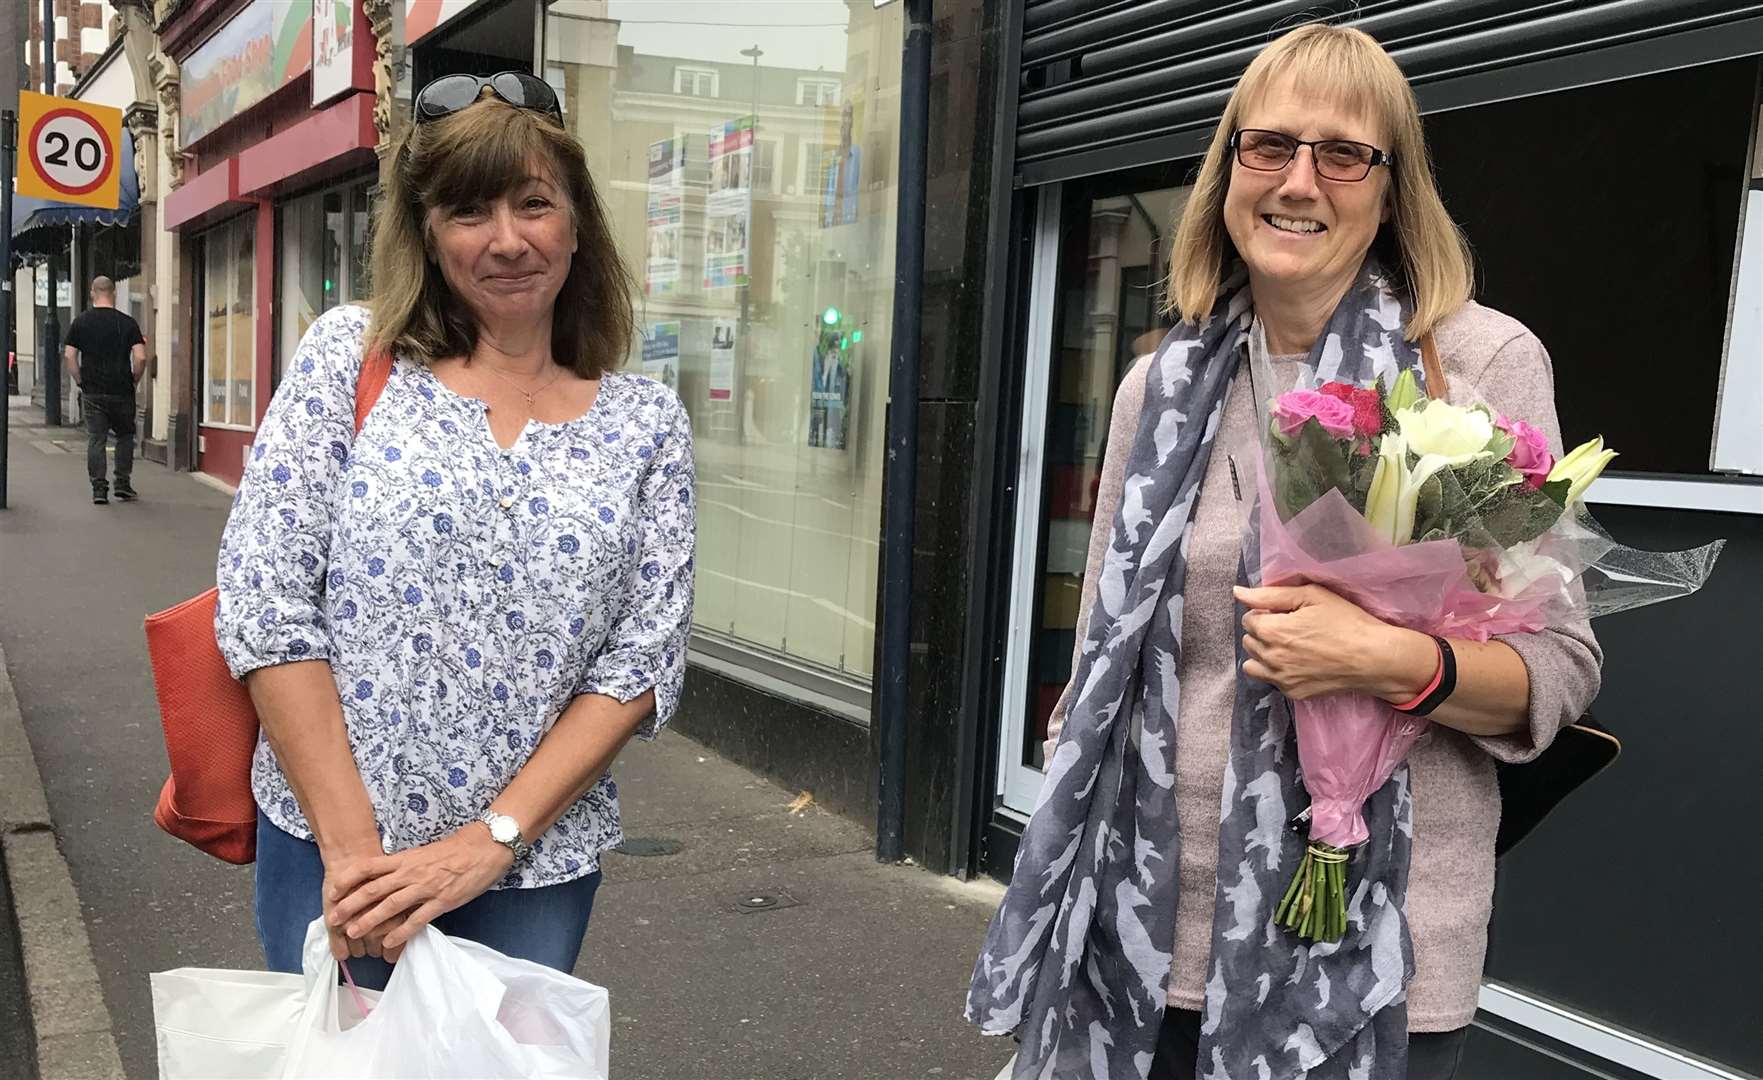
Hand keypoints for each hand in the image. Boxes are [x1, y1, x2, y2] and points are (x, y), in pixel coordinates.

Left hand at [327, 826, 514, 952]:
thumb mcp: (422, 853)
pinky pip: (417, 919)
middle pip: (374, 889)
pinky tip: (387, 944)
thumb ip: (402, 866)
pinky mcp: (442, 901)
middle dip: (350, 905)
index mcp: (405, 859)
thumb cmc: (453, 850)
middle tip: (334, 919)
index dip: (348, 880)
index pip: (368, 867)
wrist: (484, 848)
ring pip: (391, 906)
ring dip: (369, 921)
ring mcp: (426, 887)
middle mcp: (411, 872)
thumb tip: (382, 880)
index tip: (332, 892)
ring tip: (353, 933)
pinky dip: (400, 932)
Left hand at [1233, 584, 1432, 701]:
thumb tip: (1238, 592)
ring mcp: (1281, 679)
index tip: (1287, 613)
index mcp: (1273, 631)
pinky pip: (1271, 680)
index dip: (1266, 612)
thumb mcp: (1311, 596)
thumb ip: (1270, 594)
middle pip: (1249, 641)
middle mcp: (1271, 658)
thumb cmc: (1346, 621)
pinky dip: (1277, 671)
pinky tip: (1299, 662)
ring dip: (1264, 653)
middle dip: (1263, 632)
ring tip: (1289, 646)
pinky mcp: (1293, 693)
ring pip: (1253, 664)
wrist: (1374, 658)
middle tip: (1291, 627)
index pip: (1248, 619)